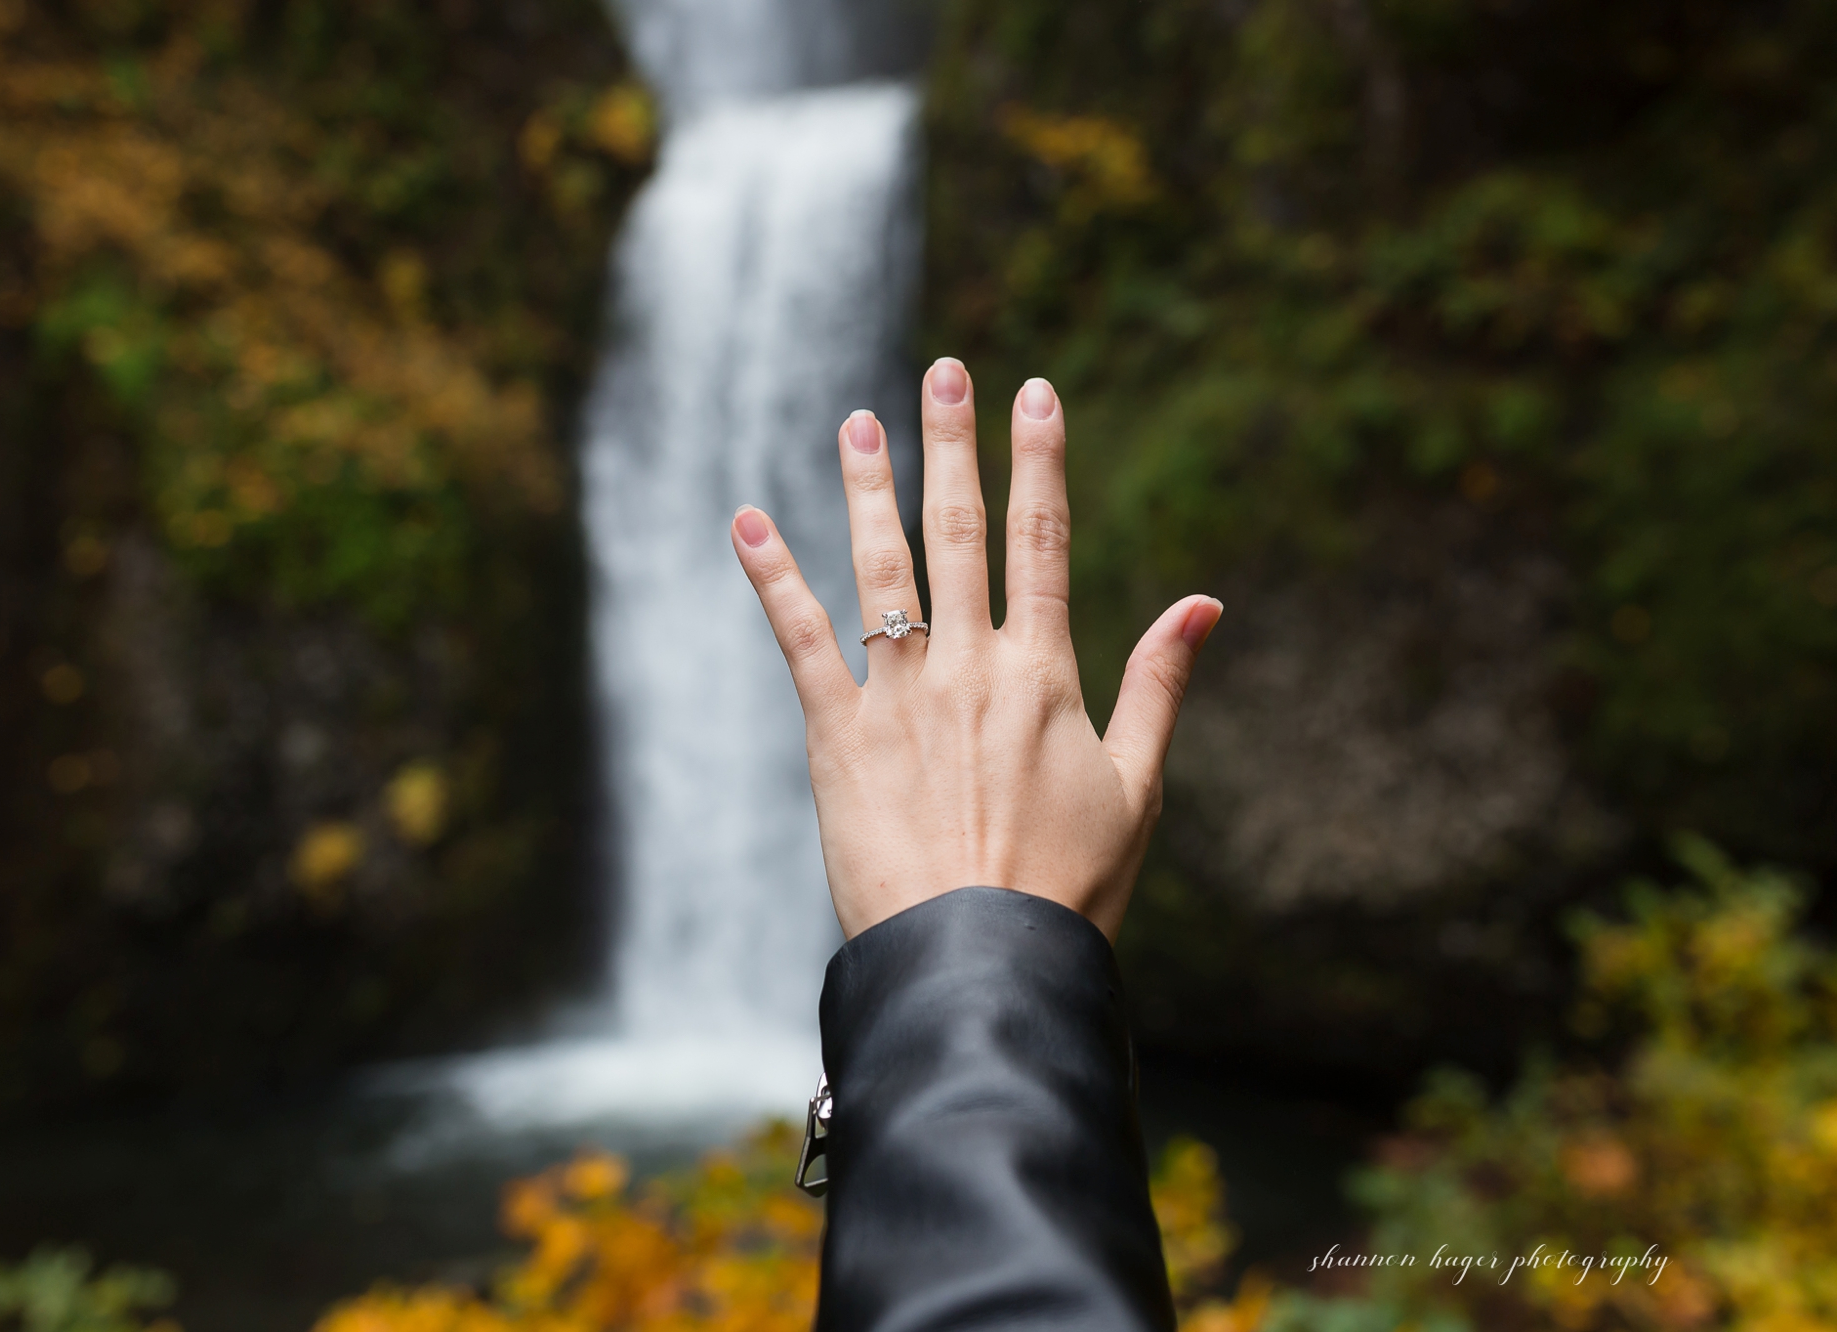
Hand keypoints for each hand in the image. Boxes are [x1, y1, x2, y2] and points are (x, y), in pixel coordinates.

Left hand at [730, 359, 1220, 940]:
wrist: (982, 962)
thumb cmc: (1068, 888)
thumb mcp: (1137, 787)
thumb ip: (1160, 686)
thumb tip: (1203, 602)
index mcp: (1044, 674)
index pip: (1043, 541)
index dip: (1039, 462)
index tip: (1035, 394)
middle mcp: (971, 666)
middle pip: (959, 533)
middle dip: (952, 445)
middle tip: (943, 372)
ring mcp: (899, 696)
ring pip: (880, 568)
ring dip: (867, 488)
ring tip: (858, 422)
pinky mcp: (837, 736)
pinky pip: (800, 640)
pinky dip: (772, 577)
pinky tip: (747, 523)